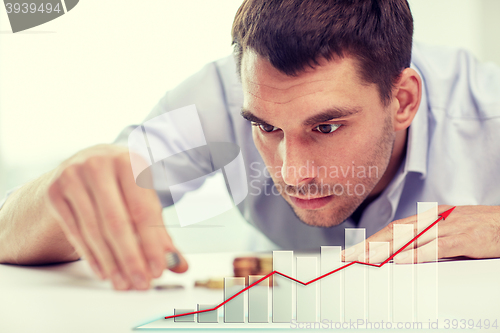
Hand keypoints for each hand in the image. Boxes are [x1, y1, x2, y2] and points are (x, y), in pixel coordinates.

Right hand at [44, 144, 187, 289]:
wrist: (83, 163)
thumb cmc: (120, 183)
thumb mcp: (144, 198)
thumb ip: (160, 231)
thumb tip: (179, 264)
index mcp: (130, 161)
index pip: (143, 211)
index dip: (151, 244)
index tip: (158, 269)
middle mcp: (100, 164)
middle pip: (117, 222)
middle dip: (131, 258)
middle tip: (140, 283)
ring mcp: (73, 176)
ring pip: (94, 230)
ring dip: (111, 262)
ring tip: (123, 283)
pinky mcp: (55, 192)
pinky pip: (75, 231)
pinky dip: (91, 255)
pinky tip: (104, 271)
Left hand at [342, 205, 499, 263]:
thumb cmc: (480, 227)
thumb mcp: (449, 228)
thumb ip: (427, 238)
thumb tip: (404, 251)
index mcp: (430, 217)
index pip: (394, 227)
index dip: (372, 238)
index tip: (355, 249)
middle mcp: (434, 220)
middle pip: (395, 232)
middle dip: (370, 244)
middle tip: (350, 255)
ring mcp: (448, 228)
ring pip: (409, 239)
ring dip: (384, 249)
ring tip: (364, 258)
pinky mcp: (463, 239)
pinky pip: (435, 247)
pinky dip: (416, 254)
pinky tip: (399, 260)